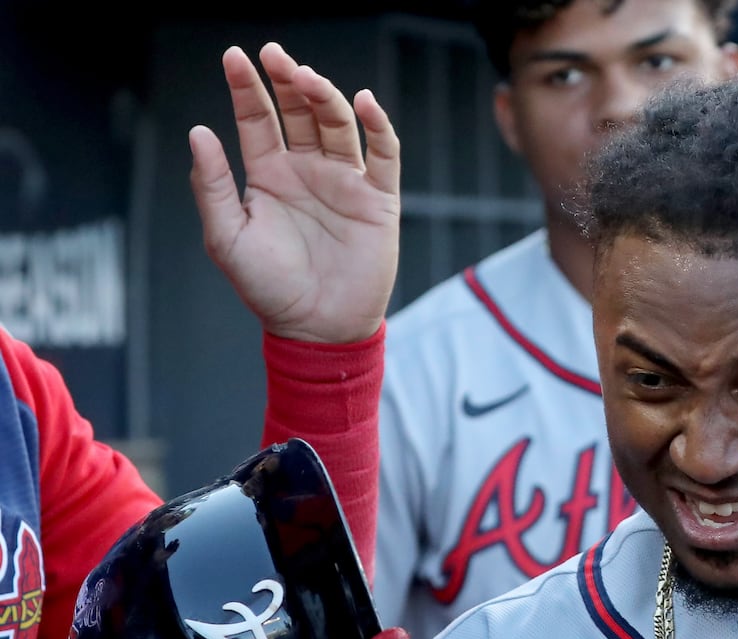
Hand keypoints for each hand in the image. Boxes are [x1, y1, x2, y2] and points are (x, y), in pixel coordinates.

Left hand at [189, 42, 399, 344]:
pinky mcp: (378, 200)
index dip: (247, 87)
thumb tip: (199, 131)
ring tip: (308, 79)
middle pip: (301, 111)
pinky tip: (365, 103)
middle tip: (276, 56)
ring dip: (325, 96)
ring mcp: (345, 182)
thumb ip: (213, 185)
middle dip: (288, 80)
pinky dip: (378, 127)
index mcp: (270, 175)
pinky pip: (384, 155)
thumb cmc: (269, 289)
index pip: (259, 119)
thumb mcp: (226, 237)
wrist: (318, 329)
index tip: (235, 57)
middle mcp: (308, 171)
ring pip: (338, 125)